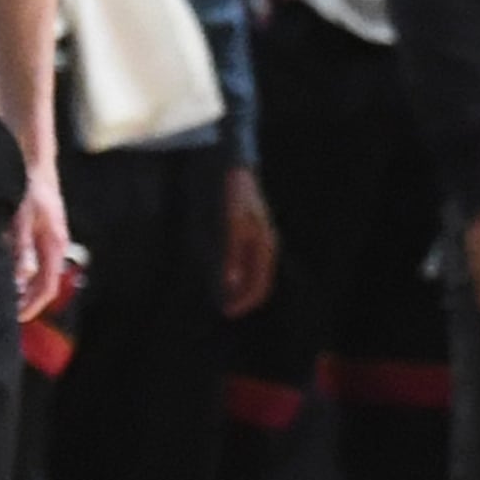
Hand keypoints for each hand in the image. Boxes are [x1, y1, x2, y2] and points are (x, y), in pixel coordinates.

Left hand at [10, 155, 71, 321]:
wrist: (34, 160)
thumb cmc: (28, 187)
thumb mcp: (21, 218)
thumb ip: (21, 248)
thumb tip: (21, 277)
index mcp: (54, 245)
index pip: (47, 287)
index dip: (32, 306)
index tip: (14, 319)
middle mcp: (55, 245)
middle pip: (45, 283)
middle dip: (27, 301)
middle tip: (5, 313)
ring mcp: (50, 238)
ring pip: (39, 272)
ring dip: (22, 287)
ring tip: (2, 296)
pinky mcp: (41, 231)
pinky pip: (34, 259)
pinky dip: (20, 271)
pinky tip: (3, 271)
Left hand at [220, 162, 279, 316]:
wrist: (234, 167)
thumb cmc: (234, 197)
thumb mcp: (231, 227)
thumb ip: (231, 256)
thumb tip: (229, 284)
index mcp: (264, 246)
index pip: (259, 285)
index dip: (243, 302)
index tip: (225, 312)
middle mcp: (264, 244)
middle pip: (256, 280)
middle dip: (239, 296)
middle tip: (218, 307)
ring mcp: (256, 236)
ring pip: (250, 270)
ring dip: (235, 284)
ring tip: (215, 292)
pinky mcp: (246, 229)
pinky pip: (243, 258)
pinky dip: (232, 270)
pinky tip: (216, 270)